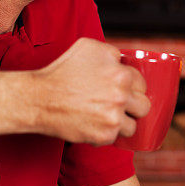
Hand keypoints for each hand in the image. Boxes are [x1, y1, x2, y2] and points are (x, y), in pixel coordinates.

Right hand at [32, 38, 150, 144]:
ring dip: (122, 122)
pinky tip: (93, 124)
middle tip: (119, 105)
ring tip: (106, 117)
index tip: (123, 90)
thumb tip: (123, 60)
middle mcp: (121, 97)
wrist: (40, 98)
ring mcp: (113, 118)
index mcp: (121, 75)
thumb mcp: (89, 47)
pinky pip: (115, 138)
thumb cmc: (62, 70)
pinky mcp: (104, 136)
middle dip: (133, 106)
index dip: (132, 87)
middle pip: (144, 107)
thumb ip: (112, 53)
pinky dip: (105, 133)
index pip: (142, 84)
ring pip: (132, 126)